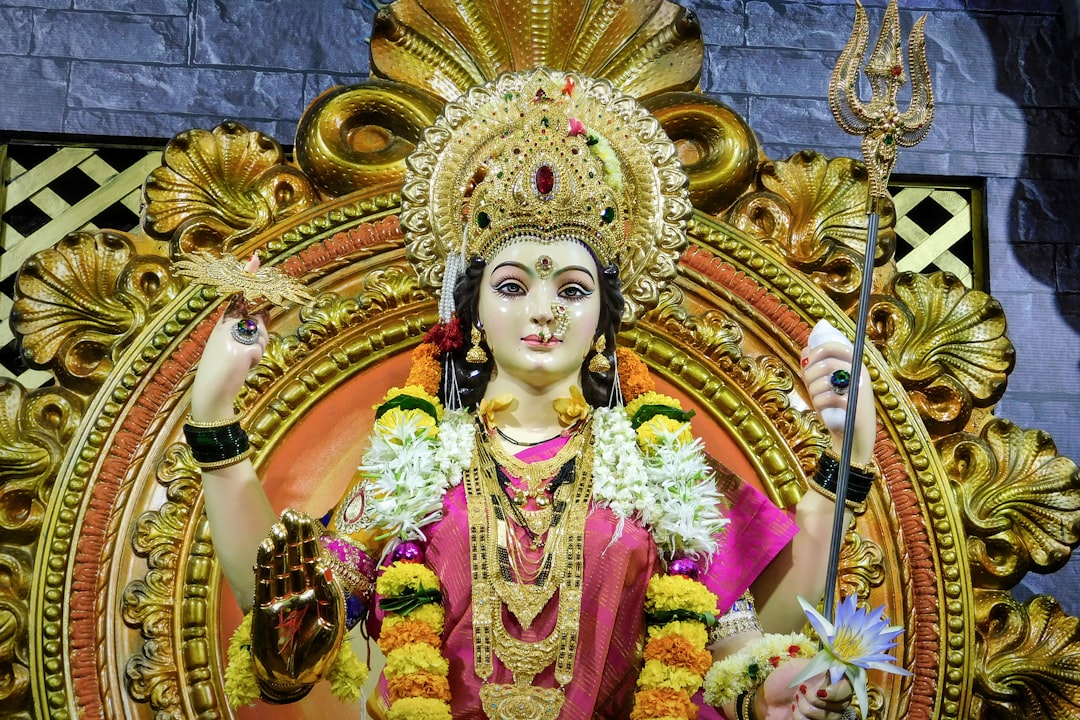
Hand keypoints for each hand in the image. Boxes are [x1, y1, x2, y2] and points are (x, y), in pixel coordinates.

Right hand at [190, 256, 268, 419]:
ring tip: (242, 361)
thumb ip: (246, 331)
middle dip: (260, 336)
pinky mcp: (242, 349)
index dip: (248, 277)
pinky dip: (255, 360)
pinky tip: (242, 367)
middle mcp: (226, 326)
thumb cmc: (221, 370)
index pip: (237, 297)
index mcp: (222, 323)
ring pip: (262, 336)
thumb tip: (265, 316)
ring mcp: (233, 337)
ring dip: (258, 350)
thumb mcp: (231, 346)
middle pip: (258, 321)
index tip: (255, 259)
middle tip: (244, 352)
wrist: (210, 391)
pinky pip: (259, 351)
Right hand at [250, 509, 345, 693]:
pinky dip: (264, 563)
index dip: (308, 537)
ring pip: (279, 565)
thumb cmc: (318, 650)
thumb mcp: (331, 620)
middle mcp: (298, 589)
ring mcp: (280, 596)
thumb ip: (327, 592)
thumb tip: (323, 566)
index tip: (305, 517)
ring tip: (277, 525)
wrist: (294, 675)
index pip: (312, 557)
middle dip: (292, 535)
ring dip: (278, 546)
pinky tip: (264, 545)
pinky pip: (264, 580)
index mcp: (317, 589)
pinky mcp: (264, 606)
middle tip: (289, 512)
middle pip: (294, 556)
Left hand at [757, 660, 854, 719]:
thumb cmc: (782, 679)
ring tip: (795, 699)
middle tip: (800, 691)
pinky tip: (793, 709)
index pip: (849, 686)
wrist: (766, 698)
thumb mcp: (799, 666)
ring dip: (807, 708)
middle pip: (841, 705)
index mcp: (832, 679)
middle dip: (816, 700)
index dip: (837, 692)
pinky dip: (801, 717)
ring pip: (829, 717)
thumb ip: (821, 665)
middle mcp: (834, 697)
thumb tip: (838, 664)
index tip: (820, 692)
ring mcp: (827, 712)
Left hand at [801, 340, 874, 463]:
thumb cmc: (837, 410)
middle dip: (810, 373)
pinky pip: (828, 397)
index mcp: (855, 364)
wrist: (852, 438)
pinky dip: (819, 403)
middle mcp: (860, 373)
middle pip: (827, 362)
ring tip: (816, 398)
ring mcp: (859, 389)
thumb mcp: (824, 386)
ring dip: (813, 390)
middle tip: (809, 384)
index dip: (816, 351)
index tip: (807, 362)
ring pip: (825, 379)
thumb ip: (816, 367)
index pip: (834, 346)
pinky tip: (822, 408)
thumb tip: (806, 349)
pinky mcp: (855, 406)